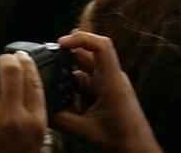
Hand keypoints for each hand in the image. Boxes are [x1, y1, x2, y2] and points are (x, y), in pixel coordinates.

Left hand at [0, 53, 46, 152]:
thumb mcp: (33, 139)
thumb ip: (31, 111)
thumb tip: (23, 78)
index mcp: (35, 123)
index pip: (32, 79)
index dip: (25, 62)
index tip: (20, 56)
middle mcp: (13, 118)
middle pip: (9, 70)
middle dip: (5, 61)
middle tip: (2, 61)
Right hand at [54, 31, 163, 152]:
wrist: (139, 151)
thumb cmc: (123, 140)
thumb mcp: (85, 130)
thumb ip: (60, 119)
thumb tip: (41, 109)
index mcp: (112, 81)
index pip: (101, 45)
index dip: (80, 38)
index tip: (61, 43)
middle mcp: (112, 79)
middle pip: (88, 56)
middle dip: (67, 59)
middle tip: (49, 64)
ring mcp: (110, 86)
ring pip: (85, 71)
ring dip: (69, 77)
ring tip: (56, 90)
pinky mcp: (108, 95)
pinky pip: (88, 84)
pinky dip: (75, 90)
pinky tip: (67, 104)